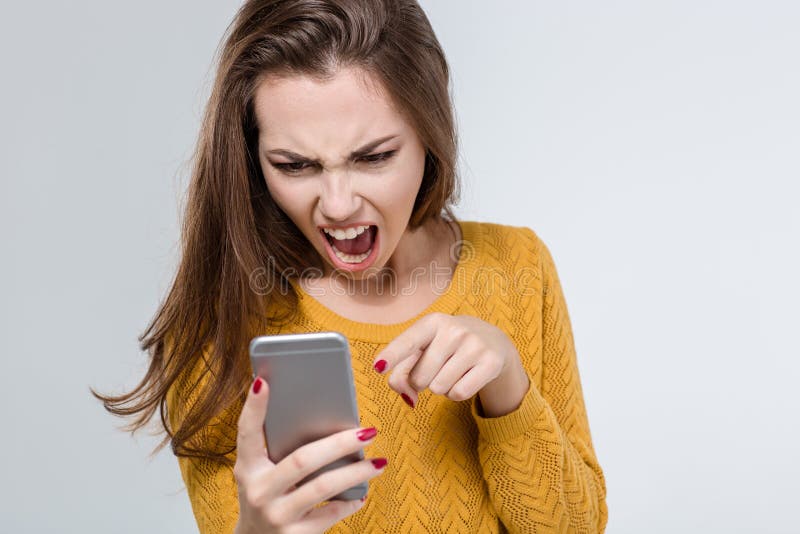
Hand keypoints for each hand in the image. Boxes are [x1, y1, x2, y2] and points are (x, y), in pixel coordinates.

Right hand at [233, 377, 386, 533]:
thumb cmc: (266, 496)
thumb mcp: (260, 474)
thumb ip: (277, 448)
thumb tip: (318, 413)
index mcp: (248, 468)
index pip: (247, 433)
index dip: (253, 408)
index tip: (263, 382)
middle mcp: (259, 491)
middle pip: (302, 460)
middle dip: (339, 443)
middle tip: (368, 431)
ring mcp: (277, 515)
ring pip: (323, 487)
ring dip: (355, 473)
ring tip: (378, 462)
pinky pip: (330, 515)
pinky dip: (349, 502)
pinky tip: (362, 493)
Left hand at [372, 313, 529, 416]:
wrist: (492, 341)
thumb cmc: (446, 346)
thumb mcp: (423, 349)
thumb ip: (403, 371)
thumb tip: (407, 397)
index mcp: (432, 322)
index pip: (408, 342)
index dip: (392, 355)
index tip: (378, 367)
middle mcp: (454, 330)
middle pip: (420, 378)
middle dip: (422, 381)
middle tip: (436, 368)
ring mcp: (474, 345)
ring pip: (439, 388)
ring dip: (441, 388)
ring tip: (452, 371)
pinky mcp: (491, 362)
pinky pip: (458, 394)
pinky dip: (456, 394)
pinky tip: (464, 378)